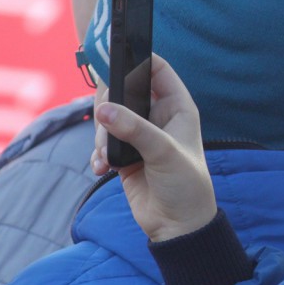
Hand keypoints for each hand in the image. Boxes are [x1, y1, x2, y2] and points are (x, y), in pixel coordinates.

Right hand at [91, 54, 217, 240]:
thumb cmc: (186, 185)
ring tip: (108, 156)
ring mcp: (139, 136)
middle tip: (103, 119)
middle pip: (123, 91)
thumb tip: (103, 110)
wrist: (178, 226)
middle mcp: (158, 117)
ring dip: (102, 135)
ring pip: (108, 118)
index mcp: (178, 107)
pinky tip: (102, 168)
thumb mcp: (164, 153)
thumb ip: (134, 128)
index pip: (157, 69)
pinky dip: (98, 154)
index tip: (112, 58)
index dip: (137, 59)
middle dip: (109, 105)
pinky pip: (101, 144)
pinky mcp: (124, 155)